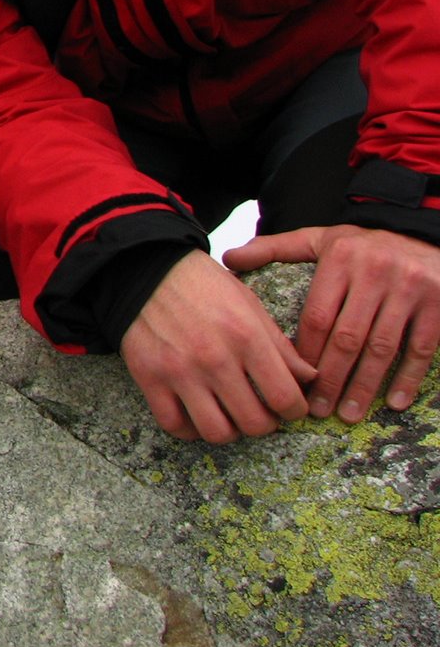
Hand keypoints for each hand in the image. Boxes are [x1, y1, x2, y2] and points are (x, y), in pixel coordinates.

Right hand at [119, 252, 314, 442]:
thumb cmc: (203, 284)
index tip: (290, 408)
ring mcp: (180, 371)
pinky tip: (197, 416)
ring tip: (230, 417)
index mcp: (246, 337)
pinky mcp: (150, 377)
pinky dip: (189, 429)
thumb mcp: (249, 304)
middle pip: (254, 423)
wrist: (146, 269)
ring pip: (216, 432)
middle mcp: (215, 358)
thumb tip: (309, 378)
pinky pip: (174, 425)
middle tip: (262, 413)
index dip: (295, 411)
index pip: (285, 397)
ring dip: (230, 431)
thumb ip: (280, 345)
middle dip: (265, 424)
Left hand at [225, 224, 439, 420]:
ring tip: (349, 414)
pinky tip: (394, 402)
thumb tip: (228, 259)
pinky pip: (421, 348)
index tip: (294, 380)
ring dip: (365, 386)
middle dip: (331, 378)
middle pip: (348, 337)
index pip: (317, 315)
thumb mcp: (318, 239)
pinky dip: (408, 378)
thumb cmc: (361, 244)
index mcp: (340, 259)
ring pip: (383, 347)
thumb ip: (274, 249)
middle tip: (316, 410)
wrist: (421, 232)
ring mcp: (409, 290)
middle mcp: (375, 273)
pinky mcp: (438, 304)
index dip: (305, 352)